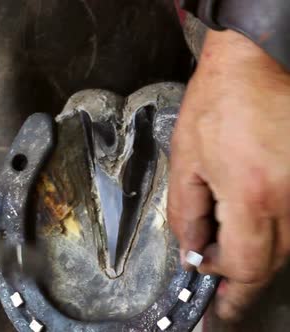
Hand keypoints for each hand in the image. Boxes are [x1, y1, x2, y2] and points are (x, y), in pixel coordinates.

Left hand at [168, 29, 289, 320]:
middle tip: (220, 290)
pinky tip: (254, 221)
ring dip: (259, 254)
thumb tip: (194, 254)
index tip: (216, 306)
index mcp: (252, 195)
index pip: (245, 265)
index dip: (228, 290)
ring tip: (229, 249)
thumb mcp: (185, 161)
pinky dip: (277, 231)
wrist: (257, 64)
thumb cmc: (217, 106)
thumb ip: (187, 214)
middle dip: (242, 278)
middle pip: (271, 262)